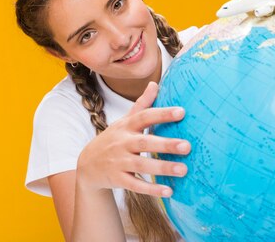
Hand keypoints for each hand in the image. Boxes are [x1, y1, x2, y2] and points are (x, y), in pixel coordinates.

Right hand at [75, 82, 190, 197]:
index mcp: (126, 126)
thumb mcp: (124, 121)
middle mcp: (122, 143)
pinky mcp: (118, 179)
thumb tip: (155, 83)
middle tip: (187, 146)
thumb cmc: (112, 140)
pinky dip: (151, 189)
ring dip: (162, 167)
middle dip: (166, 144)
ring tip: (184, 169)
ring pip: (141, 164)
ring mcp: (118, 161)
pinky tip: (169, 191)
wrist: (87, 165)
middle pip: (144, 142)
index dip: (162, 113)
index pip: (144, 117)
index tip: (182, 112)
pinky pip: (135, 184)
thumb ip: (141, 105)